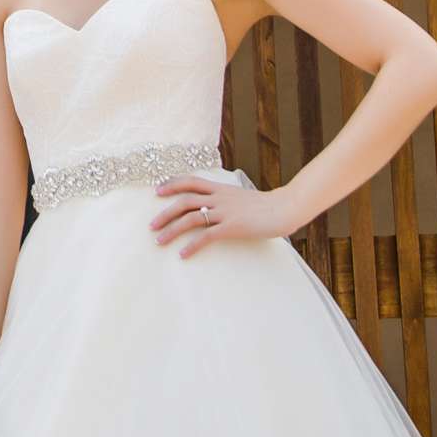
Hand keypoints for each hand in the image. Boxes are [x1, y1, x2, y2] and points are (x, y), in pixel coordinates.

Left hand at [149, 175, 294, 256]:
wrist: (285, 208)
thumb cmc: (265, 205)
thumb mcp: (241, 197)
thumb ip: (226, 199)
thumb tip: (214, 205)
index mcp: (221, 188)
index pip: (191, 181)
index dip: (172, 184)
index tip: (157, 191)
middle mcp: (219, 198)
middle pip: (185, 201)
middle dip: (165, 212)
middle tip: (151, 225)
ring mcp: (225, 212)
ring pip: (191, 218)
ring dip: (172, 230)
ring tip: (159, 241)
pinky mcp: (232, 227)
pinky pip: (207, 236)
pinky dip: (192, 246)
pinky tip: (183, 254)